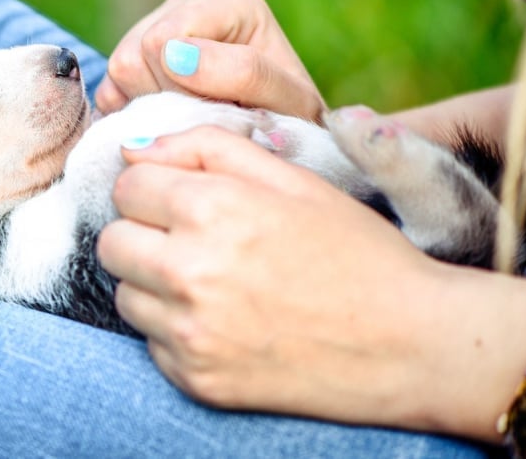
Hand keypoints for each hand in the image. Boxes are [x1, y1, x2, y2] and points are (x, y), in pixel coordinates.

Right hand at [95, 0, 323, 121]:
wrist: (276, 140)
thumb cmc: (290, 121)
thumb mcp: (289, 104)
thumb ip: (245, 73)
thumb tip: (174, 53)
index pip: (162, 41)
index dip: (183, 87)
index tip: (226, 109)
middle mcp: (187, 0)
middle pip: (136, 55)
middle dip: (169, 98)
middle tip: (210, 116)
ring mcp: (154, 23)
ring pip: (119, 70)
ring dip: (153, 107)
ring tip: (194, 116)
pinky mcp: (131, 57)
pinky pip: (108, 91)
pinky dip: (134, 115)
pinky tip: (170, 118)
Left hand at [96, 126, 447, 427]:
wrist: (414, 344)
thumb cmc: (356, 251)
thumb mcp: (292, 177)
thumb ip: (206, 146)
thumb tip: (133, 148)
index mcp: (212, 208)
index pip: (126, 186)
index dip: (155, 189)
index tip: (185, 201)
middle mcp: (190, 271)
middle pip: (112, 242)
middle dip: (143, 235)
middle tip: (192, 242)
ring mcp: (190, 332)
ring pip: (124, 294)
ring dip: (153, 285)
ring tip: (212, 284)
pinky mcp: (195, 379)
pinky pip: (150, 344)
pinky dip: (176, 333)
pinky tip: (226, 324)